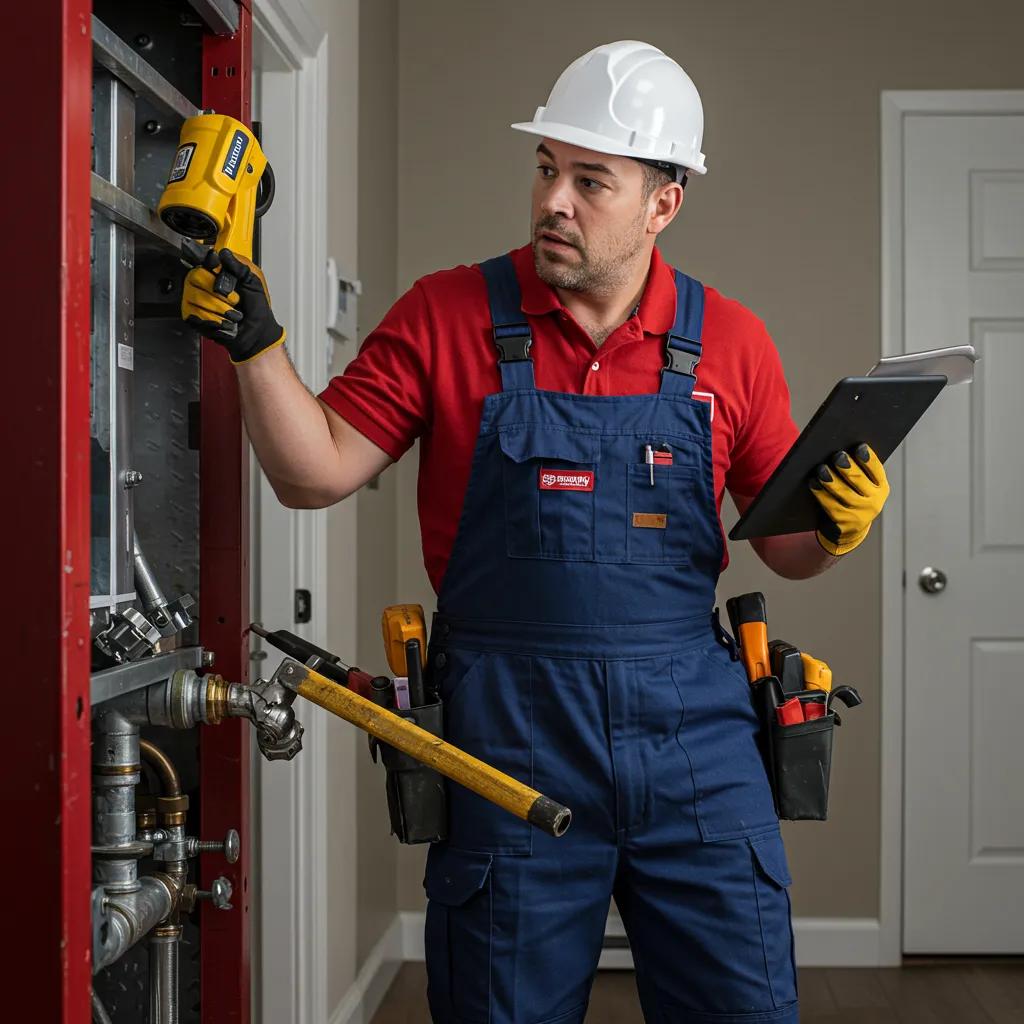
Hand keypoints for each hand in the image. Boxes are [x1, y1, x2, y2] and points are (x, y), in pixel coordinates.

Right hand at [181, 248, 285, 363]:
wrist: (257, 333)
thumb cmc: (257, 309)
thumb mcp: (254, 282)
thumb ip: (240, 266)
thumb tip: (224, 253)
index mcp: (218, 272)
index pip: (202, 260)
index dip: (210, 266)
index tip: (219, 272)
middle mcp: (203, 284)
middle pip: (195, 276)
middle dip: (220, 292)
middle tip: (235, 300)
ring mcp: (196, 300)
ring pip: (196, 297)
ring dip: (221, 309)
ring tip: (232, 313)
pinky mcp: (194, 317)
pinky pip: (196, 314)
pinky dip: (216, 321)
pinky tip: (225, 323)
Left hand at [809, 444, 889, 555]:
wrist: (848, 529)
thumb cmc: (853, 498)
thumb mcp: (862, 487)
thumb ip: (858, 471)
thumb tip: (840, 448)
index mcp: (881, 487)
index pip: (877, 470)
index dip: (868, 459)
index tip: (859, 446)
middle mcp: (874, 501)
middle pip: (859, 481)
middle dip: (847, 467)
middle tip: (837, 455)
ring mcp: (860, 514)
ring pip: (844, 493)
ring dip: (831, 480)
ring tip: (821, 469)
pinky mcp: (844, 523)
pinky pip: (830, 505)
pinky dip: (821, 493)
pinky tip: (813, 483)